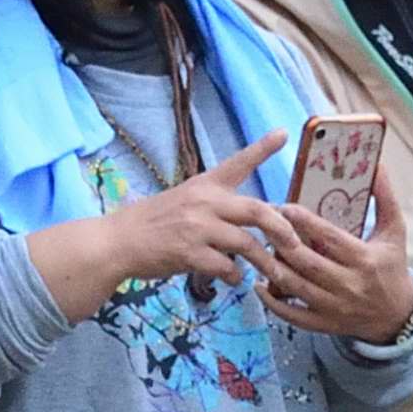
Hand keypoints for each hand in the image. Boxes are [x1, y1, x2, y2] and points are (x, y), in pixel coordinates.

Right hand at [40, 142, 286, 312]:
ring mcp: (195, 227)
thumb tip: (255, 220)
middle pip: (257, 211)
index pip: (237, 163)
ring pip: (247, 244)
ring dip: (264, 263)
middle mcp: (202, 202)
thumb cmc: (154, 223)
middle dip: (282, 229)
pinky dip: (236, 277)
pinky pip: (227, 268)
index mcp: (203, 186)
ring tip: (273, 275)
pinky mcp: (188, 252)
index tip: (284, 132)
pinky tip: (233, 279)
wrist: (116, 241)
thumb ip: (218, 206)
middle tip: (296, 245)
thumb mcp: (185, 201)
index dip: (262, 148)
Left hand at [253, 176, 412, 341]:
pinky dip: (273, 302)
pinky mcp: (325, 324)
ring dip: (272, 268)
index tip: (286, 207)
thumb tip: (377, 164)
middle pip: (307, 262)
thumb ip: (385, 198)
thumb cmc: (392, 268)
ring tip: (256, 248)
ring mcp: (335, 307)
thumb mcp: (395, 233)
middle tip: (262, 222)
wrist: (398, 316)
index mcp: (366, 260)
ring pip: (295, 287)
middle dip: (281, 241)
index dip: (306, 223)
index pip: (331, 238)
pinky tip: (258, 284)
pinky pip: (293, 315)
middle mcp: (350, 285)